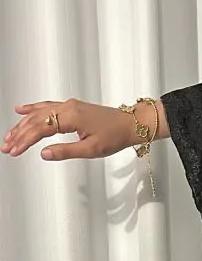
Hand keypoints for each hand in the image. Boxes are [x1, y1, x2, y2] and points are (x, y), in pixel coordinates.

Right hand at [1, 99, 159, 160]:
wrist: (130, 124)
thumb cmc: (115, 136)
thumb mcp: (91, 150)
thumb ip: (66, 151)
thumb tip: (44, 154)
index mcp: (71, 117)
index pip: (40, 129)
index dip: (24, 140)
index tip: (14, 151)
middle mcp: (67, 107)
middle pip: (36, 120)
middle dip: (19, 134)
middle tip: (7, 146)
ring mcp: (68, 105)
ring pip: (39, 113)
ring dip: (22, 124)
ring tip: (10, 135)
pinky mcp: (71, 107)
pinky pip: (47, 106)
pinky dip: (33, 109)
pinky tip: (21, 110)